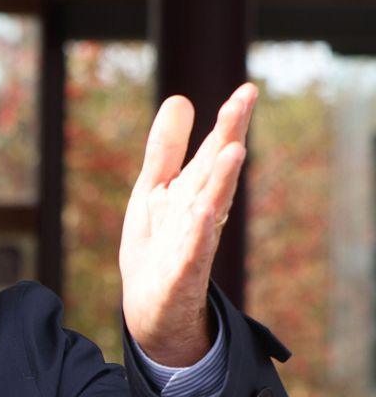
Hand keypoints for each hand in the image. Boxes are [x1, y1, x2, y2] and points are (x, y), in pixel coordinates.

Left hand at [119, 83, 254, 366]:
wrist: (150, 307)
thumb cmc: (157, 244)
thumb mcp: (153, 190)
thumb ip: (164, 149)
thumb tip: (181, 98)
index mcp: (193, 190)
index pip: (214, 151)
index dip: (229, 121)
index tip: (246, 89)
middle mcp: (200, 212)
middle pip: (217, 170)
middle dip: (230, 136)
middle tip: (243, 101)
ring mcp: (194, 242)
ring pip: (212, 207)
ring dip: (223, 180)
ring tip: (234, 150)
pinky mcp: (182, 273)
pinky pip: (193, 251)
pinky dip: (198, 233)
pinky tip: (203, 212)